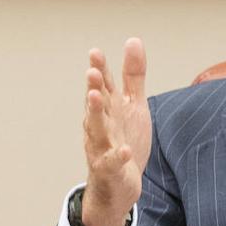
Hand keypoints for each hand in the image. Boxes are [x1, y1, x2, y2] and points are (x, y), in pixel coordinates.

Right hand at [81, 38, 150, 225]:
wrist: (120, 184)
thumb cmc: (124, 139)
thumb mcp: (133, 104)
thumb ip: (132, 75)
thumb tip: (132, 40)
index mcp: (107, 109)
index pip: (102, 86)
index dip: (99, 70)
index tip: (95, 53)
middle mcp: (100, 126)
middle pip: (96, 105)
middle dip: (93, 88)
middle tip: (91, 71)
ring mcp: (102, 147)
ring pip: (97, 130)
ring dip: (95, 114)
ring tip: (95, 97)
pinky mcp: (110, 169)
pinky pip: (112, 162)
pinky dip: (117, 156)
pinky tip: (124, 150)